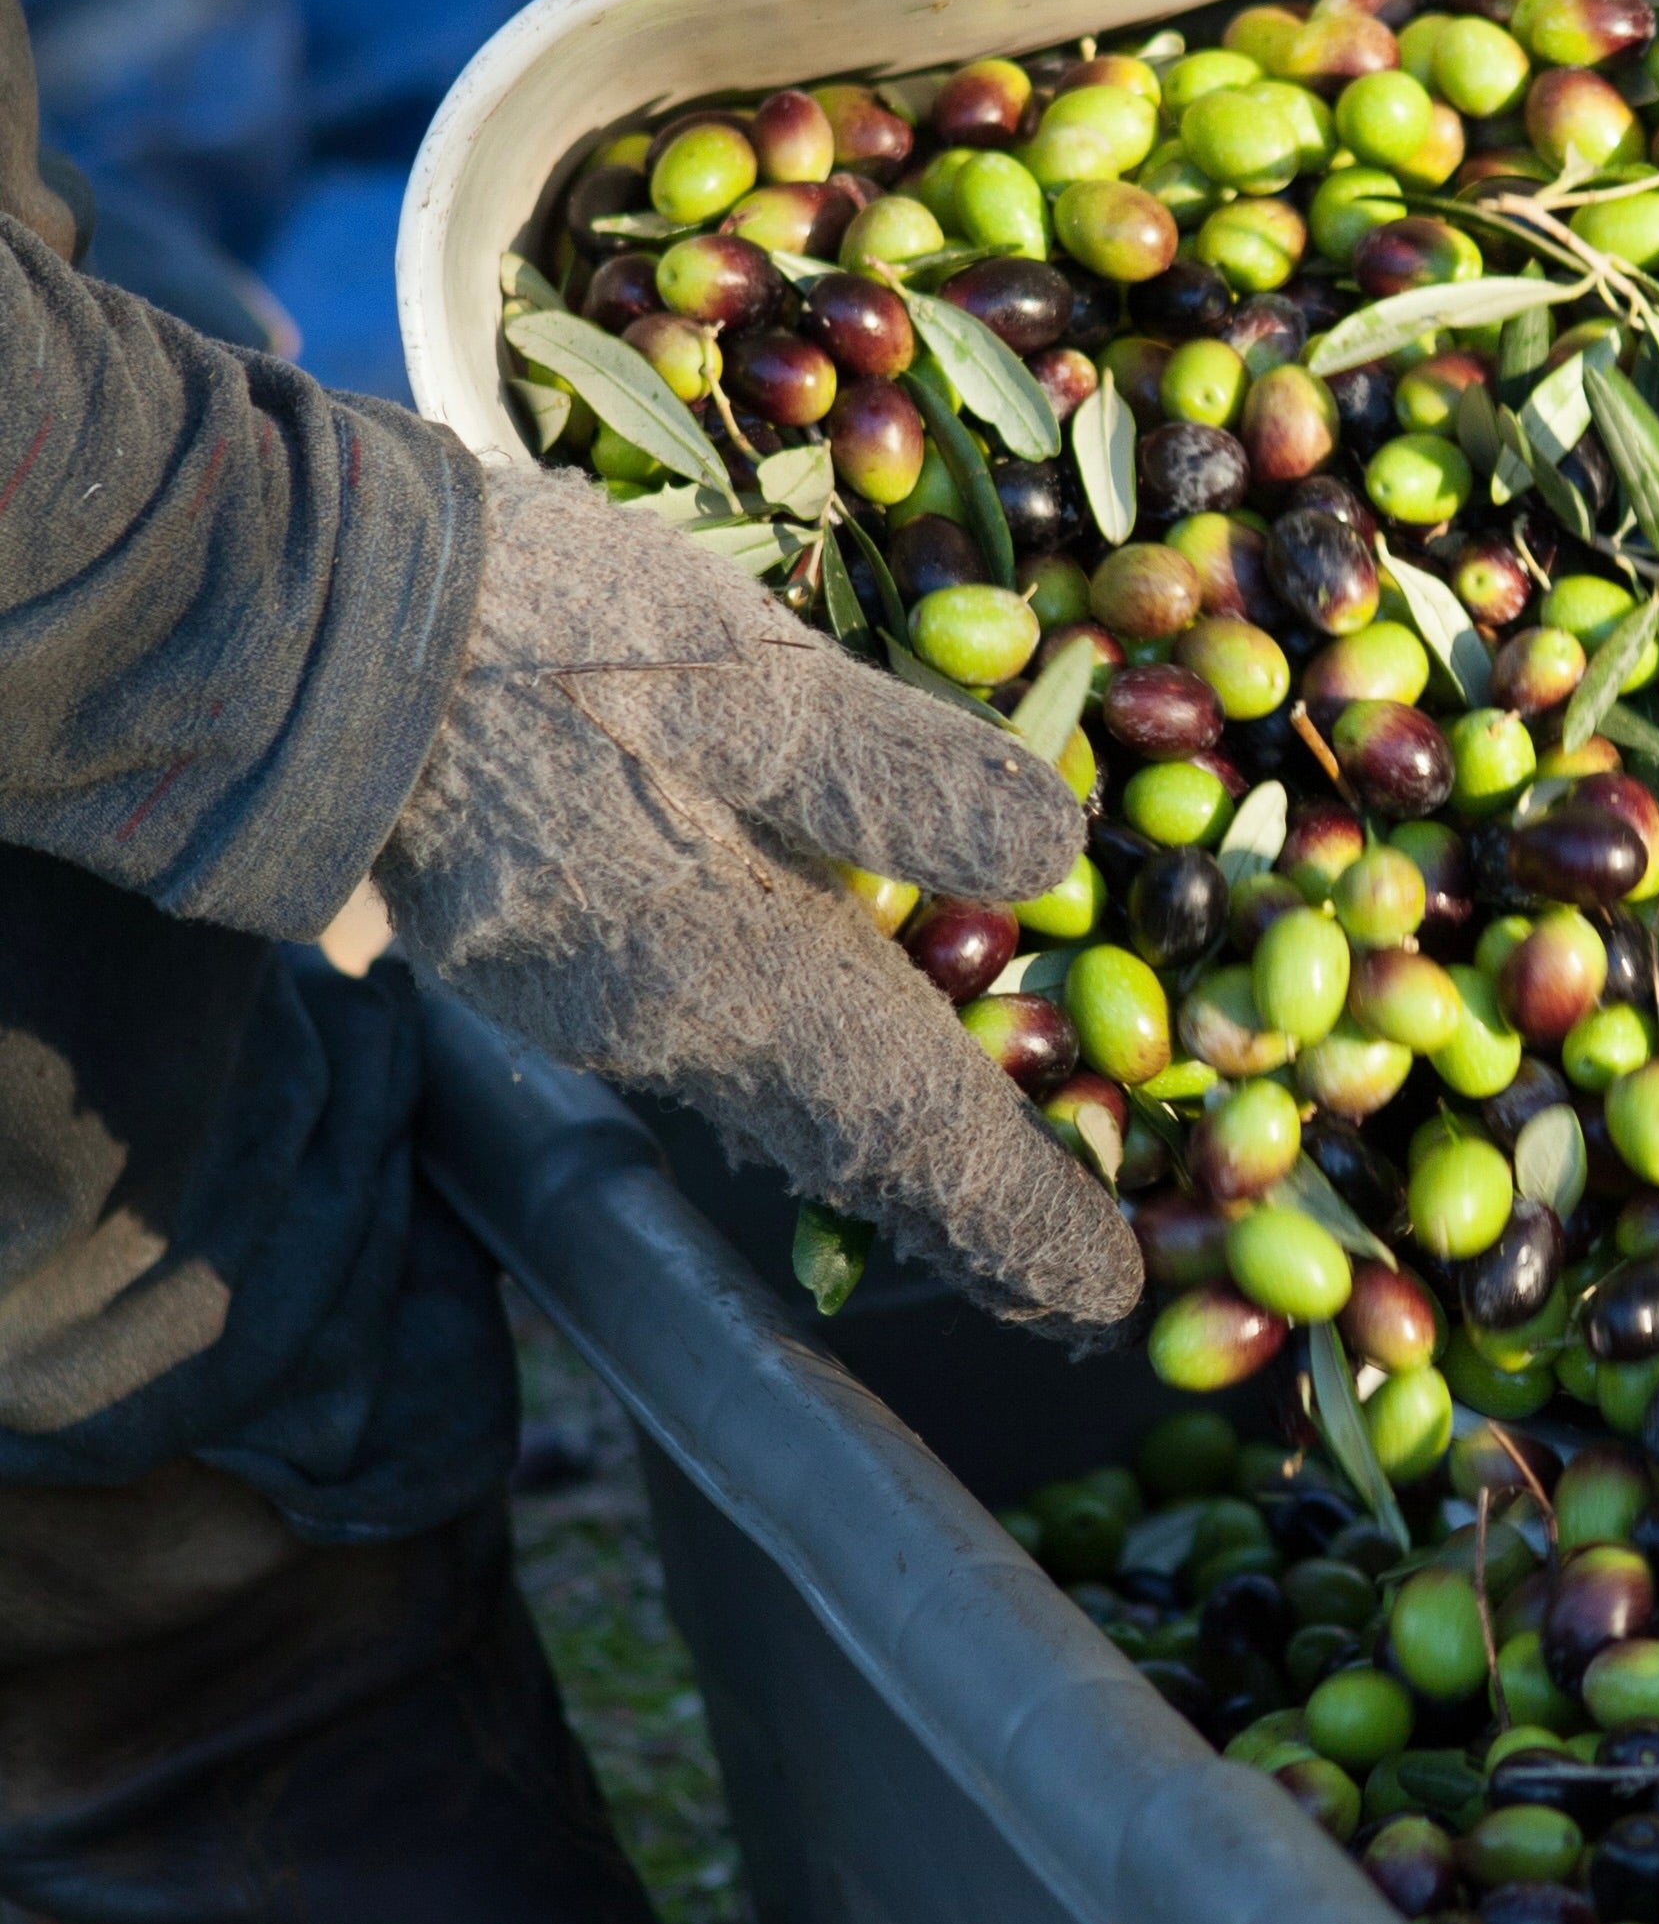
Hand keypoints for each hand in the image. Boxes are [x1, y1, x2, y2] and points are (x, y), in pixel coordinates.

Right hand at [379, 461, 1141, 1331]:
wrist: (294, 627)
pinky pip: (712, 1038)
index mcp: (732, 971)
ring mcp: (593, 993)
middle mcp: (667, 1022)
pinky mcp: (544, 943)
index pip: (907, 1127)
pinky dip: (801, 1072)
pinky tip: (831, 1065)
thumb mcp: (742, 677)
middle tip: (1061, 1277)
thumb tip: (1054, 858)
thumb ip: (895, 773)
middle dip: (962, 1209)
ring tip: (979, 1192)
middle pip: (851, 1138)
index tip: (1098, 1295)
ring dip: (885, 1145)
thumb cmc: (534, 637)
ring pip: (782, 1093)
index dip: (1011, 1211)